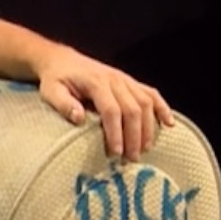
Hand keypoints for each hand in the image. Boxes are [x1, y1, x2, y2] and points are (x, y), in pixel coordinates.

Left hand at [36, 47, 174, 160]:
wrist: (61, 60)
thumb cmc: (55, 79)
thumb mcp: (50, 91)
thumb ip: (63, 104)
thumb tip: (79, 118)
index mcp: (96, 82)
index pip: (112, 110)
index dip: (116, 133)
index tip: (116, 152)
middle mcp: (115, 79)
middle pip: (133, 109)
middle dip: (134, 136)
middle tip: (132, 158)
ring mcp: (125, 80)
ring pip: (146, 103)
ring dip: (149, 127)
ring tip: (145, 149)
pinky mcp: (130, 82)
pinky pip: (152, 93)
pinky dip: (163, 108)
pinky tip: (170, 123)